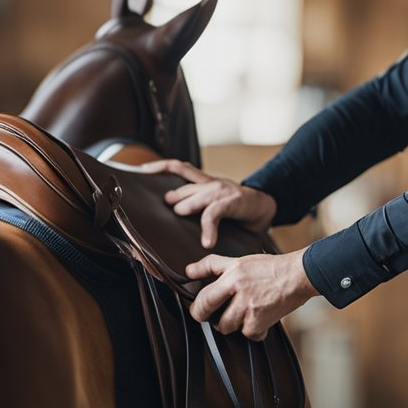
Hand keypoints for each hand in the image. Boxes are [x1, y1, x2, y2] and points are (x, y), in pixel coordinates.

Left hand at [141, 159, 276, 248]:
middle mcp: (209, 183)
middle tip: (167, 208)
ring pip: (195, 198)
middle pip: (184, 188)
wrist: (265, 205)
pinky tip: (207, 241)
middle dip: (173, 199)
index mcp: (204, 181)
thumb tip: (174, 211)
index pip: (178, 168)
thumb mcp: (213, 202)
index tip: (142, 170)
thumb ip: (196, 204)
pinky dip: (208, 229)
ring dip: (186, 207)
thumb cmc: (236, 207)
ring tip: (181, 214)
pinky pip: (213, 214)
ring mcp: (220, 190)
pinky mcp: (230, 201)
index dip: (159, 167)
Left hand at [186, 248, 316, 340]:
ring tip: (239, 314)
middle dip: (208, 318)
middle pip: (212, 314)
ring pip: (228, 326)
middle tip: (211, 317)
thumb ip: (212, 265)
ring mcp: (250, 308)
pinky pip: (248, 334)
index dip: (196, 307)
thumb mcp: (239, 261)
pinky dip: (252, 331)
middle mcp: (240, 292)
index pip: (205, 296)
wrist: (298, 275)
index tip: (197, 310)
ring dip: (231, 324)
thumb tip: (188, 270)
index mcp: (233, 276)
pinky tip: (257, 320)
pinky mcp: (261, 322)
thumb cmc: (269, 267)